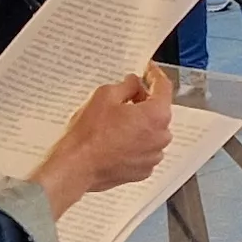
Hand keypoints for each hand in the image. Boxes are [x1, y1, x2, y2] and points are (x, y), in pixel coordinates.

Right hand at [31, 69, 174, 206]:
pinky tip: (116, 141)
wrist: (77, 167)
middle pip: (158, 111)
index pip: (164, 88)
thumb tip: (134, 83)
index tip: (149, 70)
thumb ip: (127, 85)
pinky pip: (144, 150)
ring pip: (151, 132)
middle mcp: (161, 137)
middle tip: (125, 97)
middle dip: (144, 102)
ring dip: (140, 124)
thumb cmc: (90, 133)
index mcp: (156, 115)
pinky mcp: (143, 171)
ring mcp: (153, 156)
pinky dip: (135, 143)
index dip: (155, 75)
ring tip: (116, 122)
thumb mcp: (105, 96)